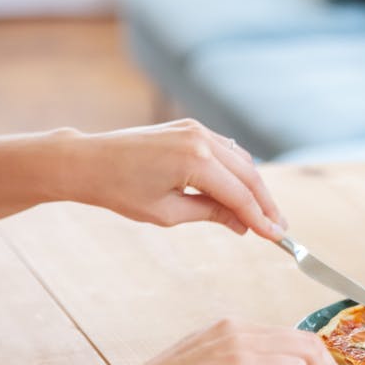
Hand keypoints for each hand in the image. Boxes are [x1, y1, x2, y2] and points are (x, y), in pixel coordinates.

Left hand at [65, 119, 285, 238]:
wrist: (86, 161)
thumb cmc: (119, 190)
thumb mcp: (167, 212)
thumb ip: (210, 213)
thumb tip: (242, 224)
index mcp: (195, 160)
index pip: (240, 195)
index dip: (260, 218)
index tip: (276, 236)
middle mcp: (201, 139)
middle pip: (249, 176)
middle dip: (265, 203)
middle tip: (278, 227)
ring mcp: (197, 129)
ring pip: (242, 161)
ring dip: (254, 187)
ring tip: (263, 214)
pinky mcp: (190, 128)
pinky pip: (227, 151)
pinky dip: (238, 172)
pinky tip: (242, 192)